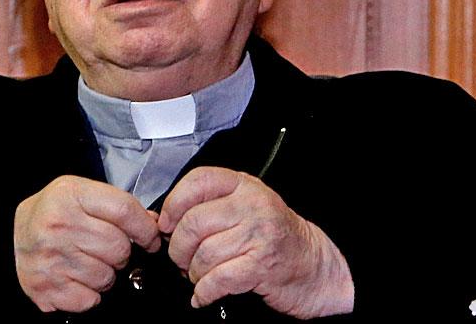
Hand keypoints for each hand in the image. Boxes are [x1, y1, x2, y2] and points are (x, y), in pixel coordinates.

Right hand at [14, 175, 160, 312]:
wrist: (11, 235)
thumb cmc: (54, 213)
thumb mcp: (82, 194)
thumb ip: (117, 205)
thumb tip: (153, 224)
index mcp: (71, 195)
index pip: (124, 211)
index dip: (146, 229)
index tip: (151, 238)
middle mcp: (58, 224)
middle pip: (119, 248)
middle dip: (121, 253)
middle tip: (106, 250)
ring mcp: (49, 258)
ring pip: (107, 277)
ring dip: (106, 275)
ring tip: (87, 262)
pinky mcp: (44, 287)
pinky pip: (90, 299)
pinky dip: (90, 294)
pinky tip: (76, 278)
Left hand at [158, 166, 353, 317]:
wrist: (313, 264)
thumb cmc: (274, 237)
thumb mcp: (245, 207)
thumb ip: (210, 205)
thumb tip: (162, 220)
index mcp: (244, 185)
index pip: (198, 182)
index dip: (173, 204)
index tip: (166, 224)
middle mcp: (252, 205)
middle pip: (193, 223)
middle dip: (178, 248)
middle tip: (181, 259)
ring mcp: (259, 234)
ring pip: (203, 254)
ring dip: (193, 273)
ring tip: (200, 276)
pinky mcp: (262, 265)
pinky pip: (218, 279)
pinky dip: (204, 292)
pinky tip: (205, 294)